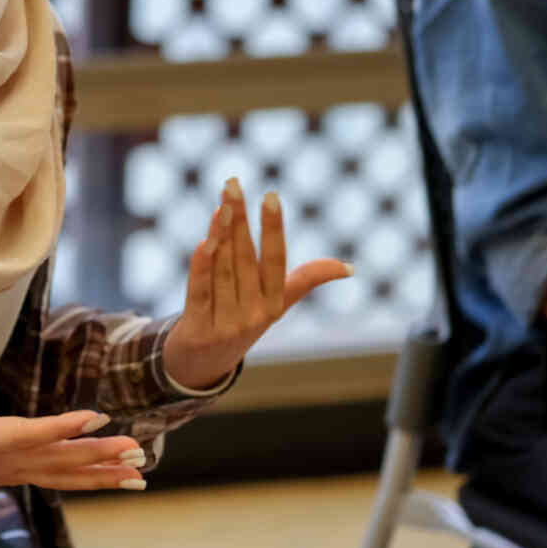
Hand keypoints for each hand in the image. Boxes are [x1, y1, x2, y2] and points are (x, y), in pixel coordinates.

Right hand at [0, 358, 148, 492]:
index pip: (28, 434)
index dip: (62, 428)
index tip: (96, 419)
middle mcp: (4, 461)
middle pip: (58, 461)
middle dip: (98, 456)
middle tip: (137, 453)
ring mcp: (11, 470)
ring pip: (63, 475)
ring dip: (102, 473)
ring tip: (139, 474)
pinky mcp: (14, 471)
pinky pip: (57, 478)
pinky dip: (87, 477)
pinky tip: (112, 475)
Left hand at [163, 178, 351, 390]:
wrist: (204, 363)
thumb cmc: (242, 322)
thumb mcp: (277, 304)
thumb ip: (305, 280)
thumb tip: (349, 268)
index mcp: (274, 303)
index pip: (276, 260)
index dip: (273, 229)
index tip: (271, 195)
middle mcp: (253, 313)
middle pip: (245, 259)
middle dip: (240, 220)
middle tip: (232, 183)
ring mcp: (225, 322)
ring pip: (223, 271)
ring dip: (221, 235)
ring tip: (221, 204)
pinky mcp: (198, 328)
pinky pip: (200, 292)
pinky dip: (201, 268)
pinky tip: (204, 242)